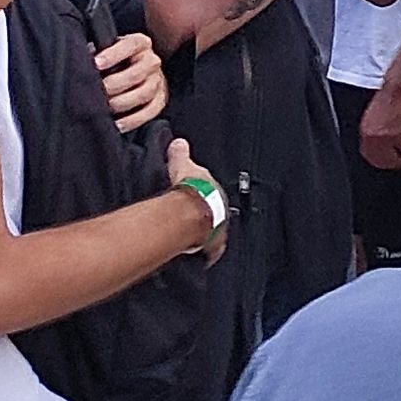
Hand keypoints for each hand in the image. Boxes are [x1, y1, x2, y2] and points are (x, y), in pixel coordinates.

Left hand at [93, 31, 166, 133]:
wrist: (127, 73)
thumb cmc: (110, 63)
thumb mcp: (104, 52)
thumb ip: (95, 55)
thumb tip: (79, 64)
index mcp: (139, 43)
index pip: (130, 45)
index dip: (112, 54)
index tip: (95, 64)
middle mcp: (151, 60)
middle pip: (138, 73)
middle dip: (115, 84)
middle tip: (97, 92)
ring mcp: (158, 81)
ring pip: (145, 92)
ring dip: (123, 103)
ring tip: (105, 108)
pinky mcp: (160, 100)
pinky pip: (151, 111)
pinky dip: (133, 120)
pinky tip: (117, 124)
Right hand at [165, 141, 230, 260]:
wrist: (193, 212)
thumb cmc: (190, 189)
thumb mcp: (183, 165)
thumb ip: (181, 154)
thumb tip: (178, 143)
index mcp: (216, 189)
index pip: (212, 191)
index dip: (203, 194)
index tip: (198, 198)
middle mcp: (222, 207)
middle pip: (216, 210)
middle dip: (207, 213)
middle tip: (196, 219)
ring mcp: (220, 226)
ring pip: (215, 230)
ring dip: (207, 232)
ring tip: (195, 237)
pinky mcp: (214, 244)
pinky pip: (211, 249)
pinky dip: (206, 252)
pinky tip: (202, 257)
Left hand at [356, 81, 400, 169]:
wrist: (399, 86)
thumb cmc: (389, 95)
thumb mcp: (374, 114)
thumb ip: (375, 129)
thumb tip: (380, 141)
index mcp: (366, 130)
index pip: (368, 154)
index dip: (377, 160)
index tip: (385, 162)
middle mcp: (373, 136)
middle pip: (381, 159)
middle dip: (391, 163)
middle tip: (399, 163)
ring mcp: (386, 136)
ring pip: (395, 156)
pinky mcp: (399, 133)